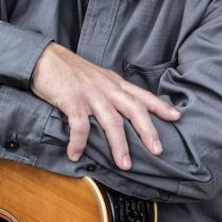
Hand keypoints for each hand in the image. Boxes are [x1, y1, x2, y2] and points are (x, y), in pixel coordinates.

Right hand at [30, 43, 180, 168]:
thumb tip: (120, 111)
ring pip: (111, 121)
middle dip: (147, 131)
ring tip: (125, 165)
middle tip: (158, 150)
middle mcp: (107, 88)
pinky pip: (79, 125)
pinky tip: (75, 155)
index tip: (176, 117)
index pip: (142, 95)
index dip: (160, 106)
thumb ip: (110, 92)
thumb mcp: (97, 78)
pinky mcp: (72, 100)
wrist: (44, 57)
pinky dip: (78, 142)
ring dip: (119, 145)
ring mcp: (90, 94)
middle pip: (134, 109)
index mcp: (114, 83)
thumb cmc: (70, 71)